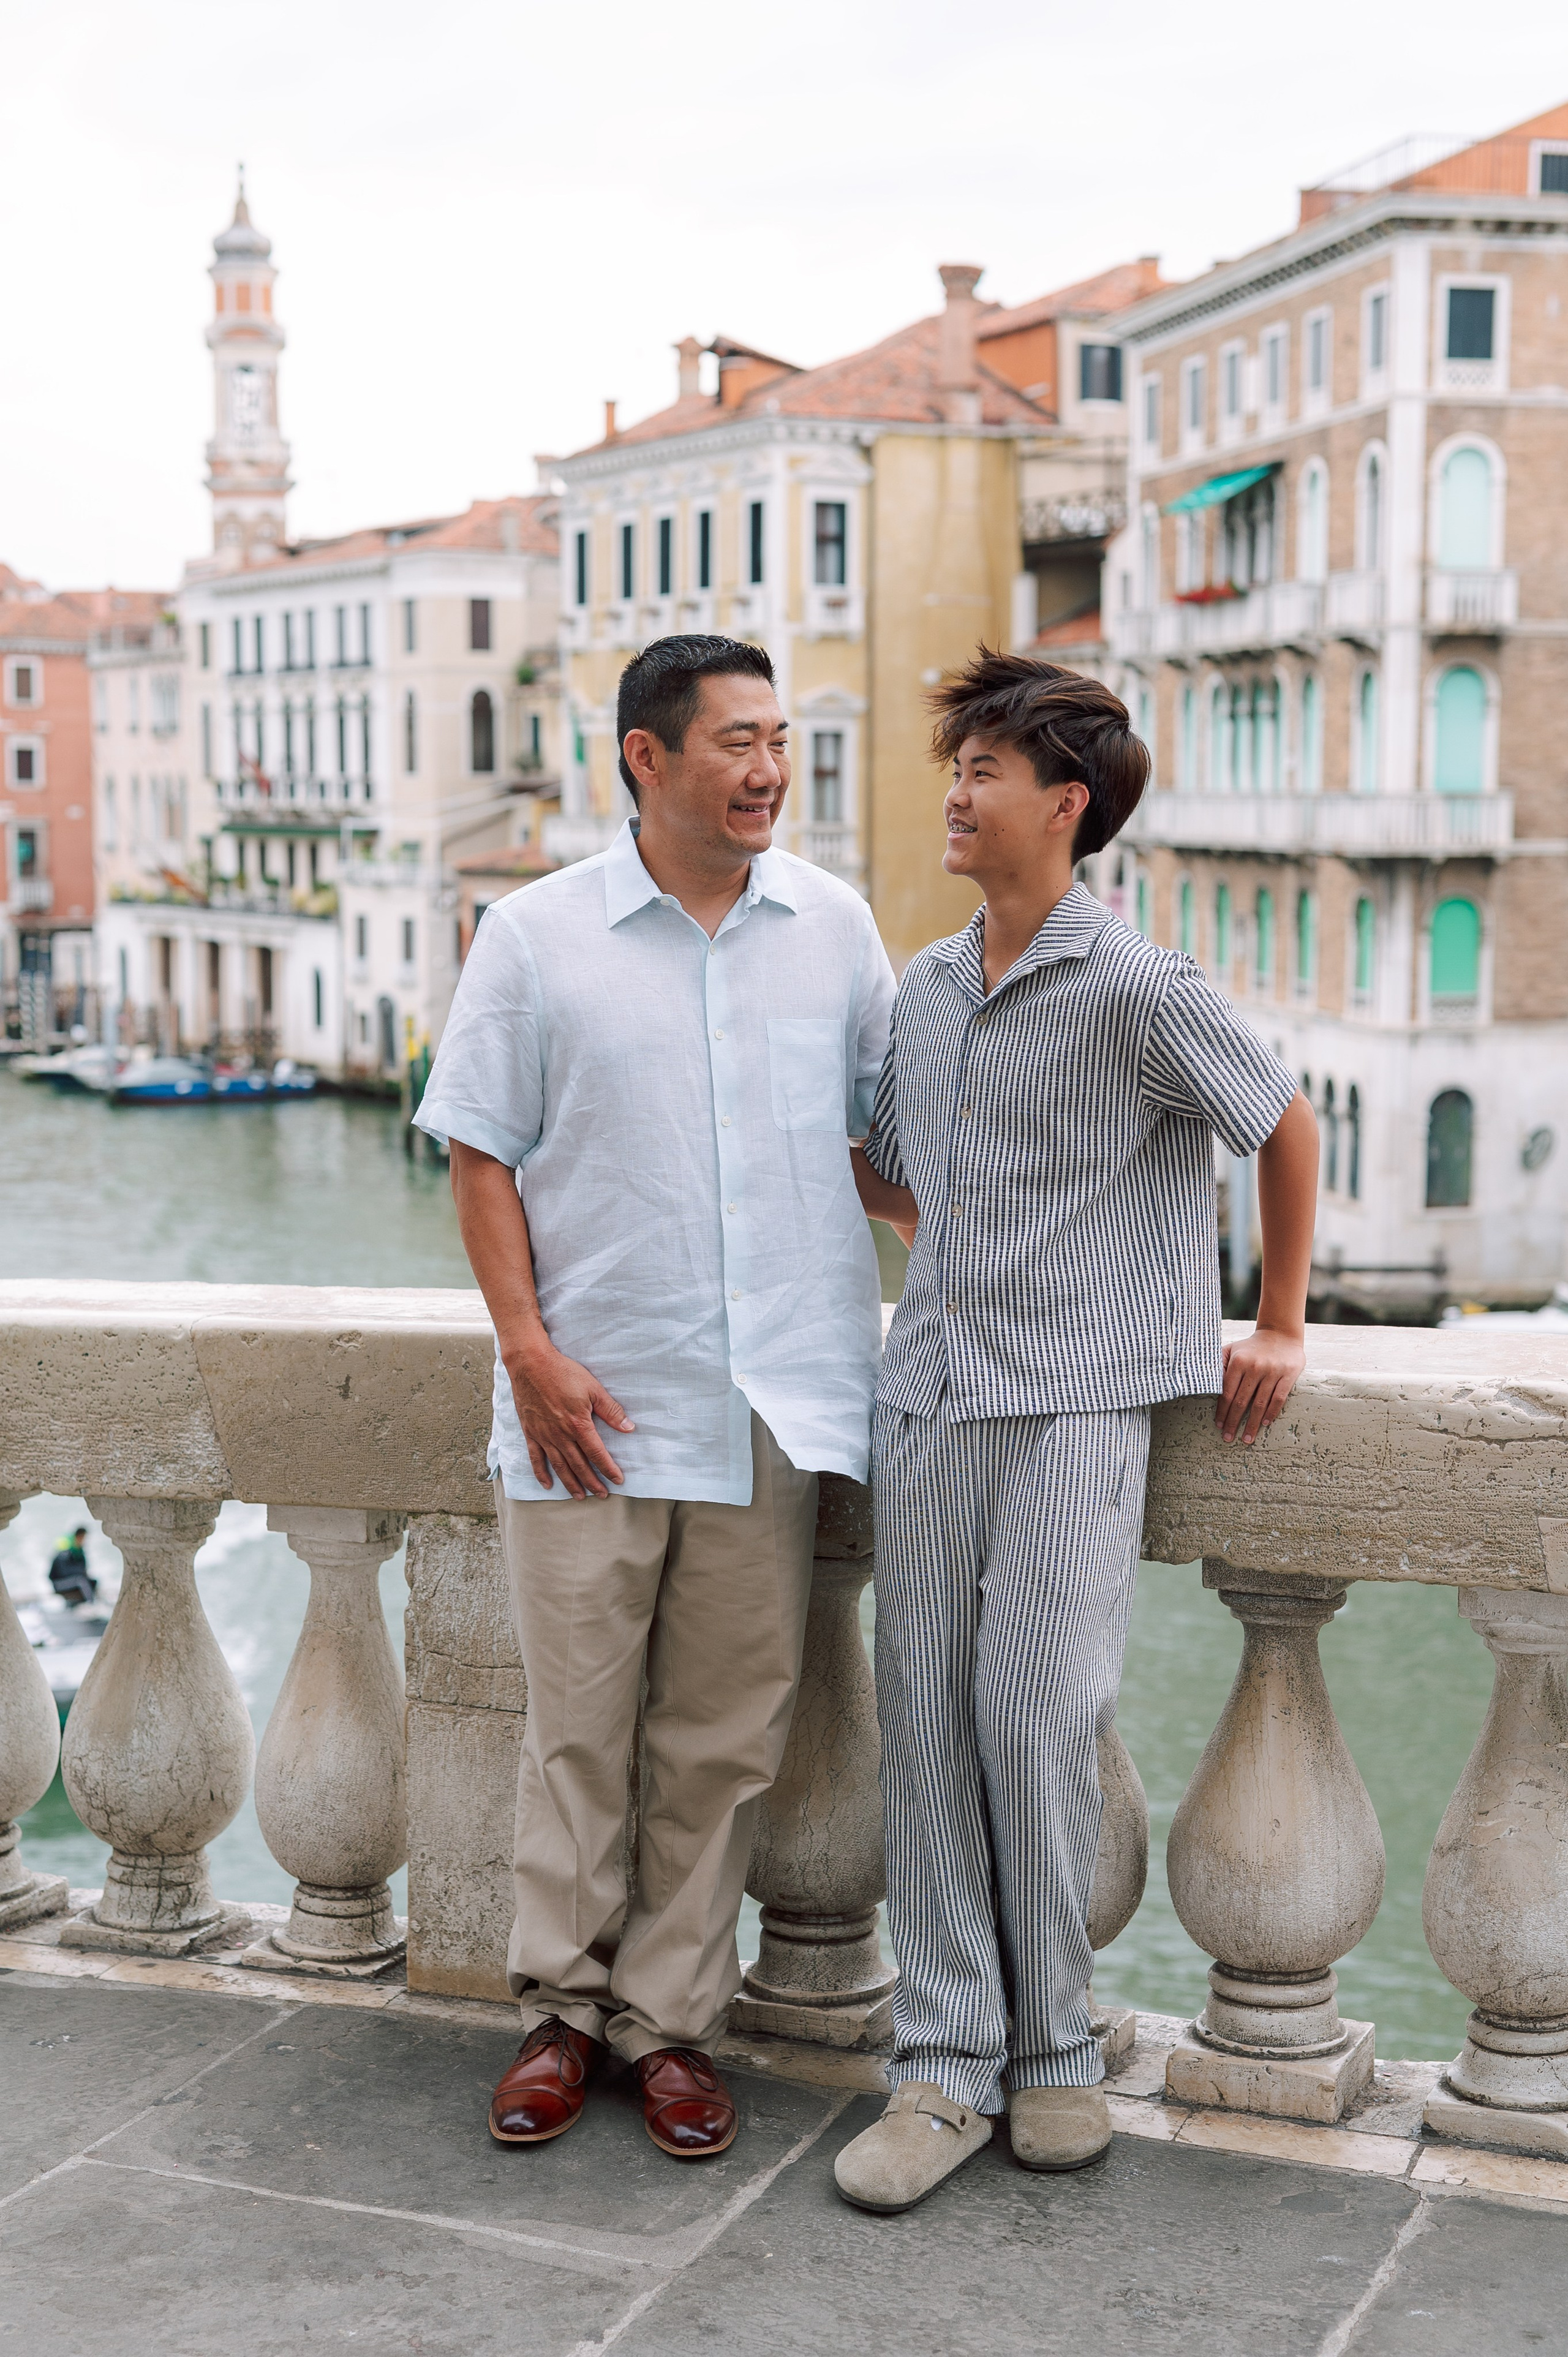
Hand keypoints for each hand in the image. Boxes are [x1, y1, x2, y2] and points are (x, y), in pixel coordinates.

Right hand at [503, 1331, 634, 1497]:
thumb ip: (611, 1410)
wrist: (530, 1364)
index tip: (617, 1480)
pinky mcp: (530, 1432)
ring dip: (571, 1484)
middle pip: (579, 1465)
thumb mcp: (593, 1388)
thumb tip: (628, 1428)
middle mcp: (561, 1435)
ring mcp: (544, 1435)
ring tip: (580, 1497)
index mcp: (578, 1425)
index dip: (608, 1469)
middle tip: (602, 1495)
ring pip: (559, 1466)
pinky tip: (548, 1485)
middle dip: (592, 1482)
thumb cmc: (563, 1373)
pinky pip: (536, 1458)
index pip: (597, 1454)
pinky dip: (541, 1473)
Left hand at [1217, 1326, 1304, 1445]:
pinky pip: (1278, 1398)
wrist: (1280, 1334)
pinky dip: (1271, 1412)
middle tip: (1227, 1438)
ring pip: (1260, 1403)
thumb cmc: (1251, 1347)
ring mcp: (1272, 1371)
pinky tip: (1264, 1424)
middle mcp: (1254, 1367)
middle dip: (1233, 1422)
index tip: (1218, 1425)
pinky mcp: (1288, 1375)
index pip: (1227, 1392)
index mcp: (1238, 1362)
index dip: (1222, 1410)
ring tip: (1246, 1439)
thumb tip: (1205, 1384)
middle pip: (1241, 1401)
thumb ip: (1218, 1364)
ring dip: (1252, 1424)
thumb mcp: (1232, 1349)